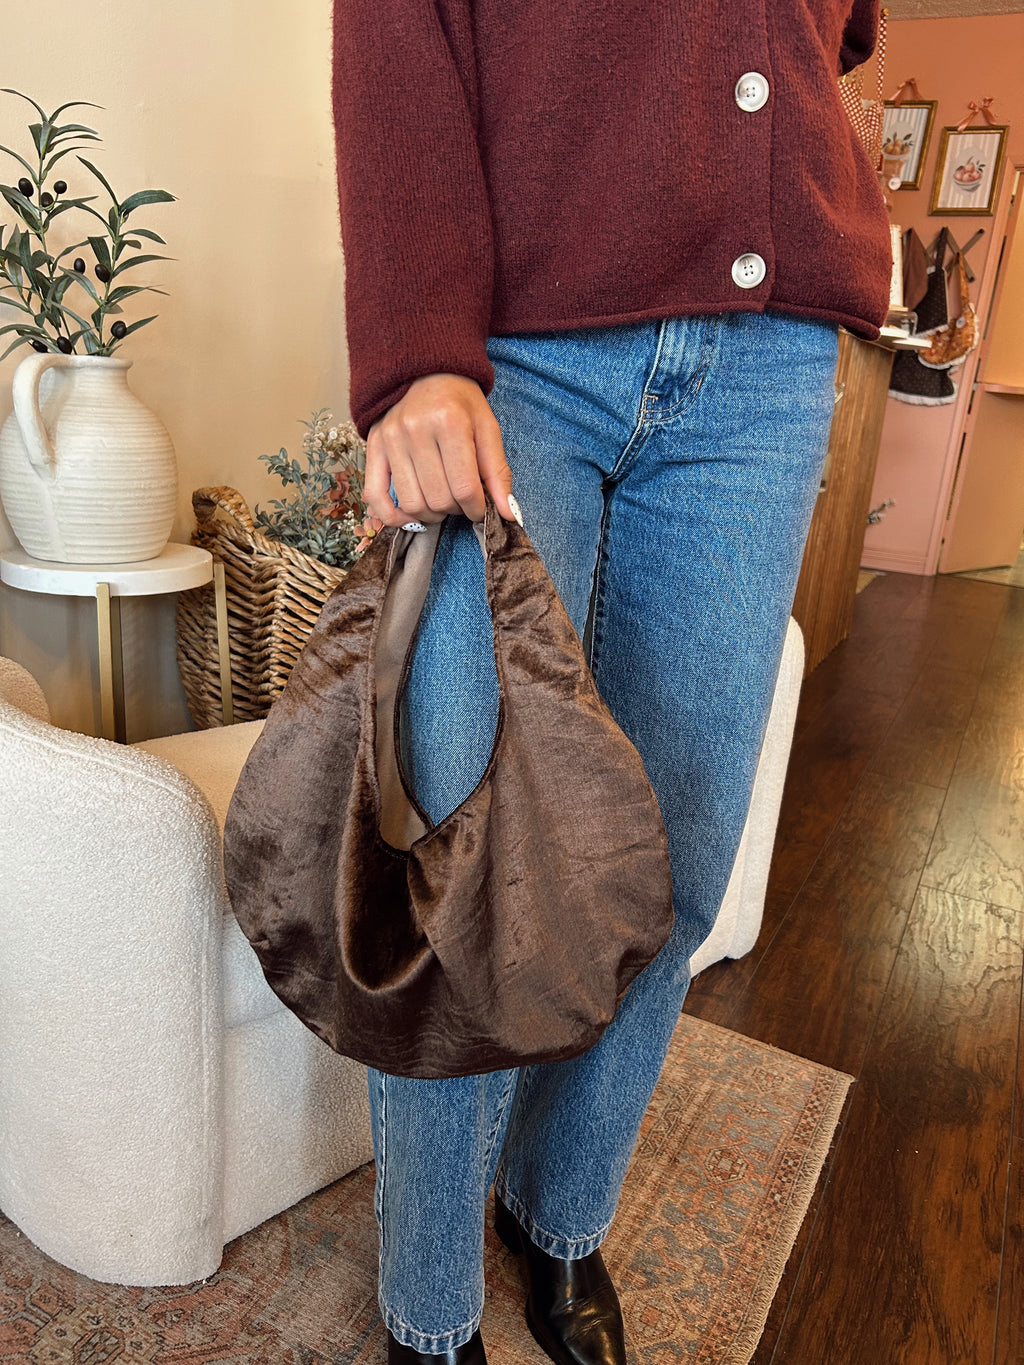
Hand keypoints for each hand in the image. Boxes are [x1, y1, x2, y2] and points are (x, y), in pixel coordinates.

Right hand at [364, 373, 515, 526]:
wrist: (425, 372)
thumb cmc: (460, 402)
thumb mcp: (487, 429)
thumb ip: (498, 473)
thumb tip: (508, 515)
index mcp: (450, 423)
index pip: (465, 488)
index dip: (477, 508)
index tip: (480, 507)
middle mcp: (416, 431)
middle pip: (438, 499)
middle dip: (456, 510)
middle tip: (462, 501)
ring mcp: (391, 440)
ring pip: (412, 503)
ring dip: (431, 515)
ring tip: (441, 504)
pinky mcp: (373, 447)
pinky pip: (375, 496)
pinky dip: (392, 516)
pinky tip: (410, 517)